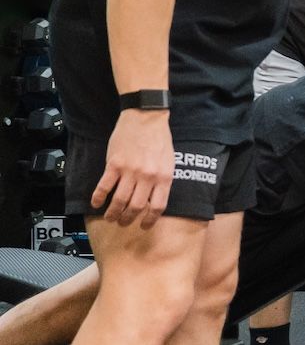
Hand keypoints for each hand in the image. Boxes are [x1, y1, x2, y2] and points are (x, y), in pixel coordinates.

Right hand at [96, 110, 175, 226]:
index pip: (158, 206)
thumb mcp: (169, 162)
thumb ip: (162, 180)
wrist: (146, 118)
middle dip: (128, 219)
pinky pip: (104, 186)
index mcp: (164, 177)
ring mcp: (130, 171)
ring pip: (119, 200)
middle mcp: (147, 177)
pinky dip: (98, 198)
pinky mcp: (114, 164)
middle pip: (136, 207)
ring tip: (109, 218)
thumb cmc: (159, 139)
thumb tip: (154, 199)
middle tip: (122, 223)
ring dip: (113, 213)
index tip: (143, 226)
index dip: (149, 220)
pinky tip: (95, 204)